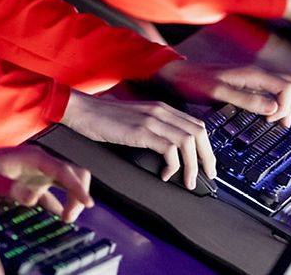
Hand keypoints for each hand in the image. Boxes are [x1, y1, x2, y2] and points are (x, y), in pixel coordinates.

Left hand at [0, 145, 92, 221]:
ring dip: (70, 198)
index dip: (78, 187)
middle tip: (69, 217)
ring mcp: (36, 173)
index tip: (87, 203)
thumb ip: (10, 188)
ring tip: (65, 219)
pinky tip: (55, 217)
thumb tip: (34, 198)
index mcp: (34, 157)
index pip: (64, 170)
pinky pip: (51, 193)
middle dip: (78, 193)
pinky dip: (57, 204)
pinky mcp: (30, 184)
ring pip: (65, 183)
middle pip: (72, 173)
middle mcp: (40, 163)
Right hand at [60, 91, 214, 190]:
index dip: (207, 146)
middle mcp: (161, 111)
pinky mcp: (141, 131)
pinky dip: (172, 165)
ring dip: (192, 165)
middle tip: (208, 176)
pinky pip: (169, 148)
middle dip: (207, 157)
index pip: (196, 124)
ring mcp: (152, 119)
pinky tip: (165, 175)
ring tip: (189, 182)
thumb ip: (153, 129)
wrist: (82, 111)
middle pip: (198, 132)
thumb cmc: (104, 119)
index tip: (208, 164)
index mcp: (162, 108)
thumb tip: (169, 151)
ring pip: (187, 141)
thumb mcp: (136, 121)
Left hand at [154, 59, 290, 125]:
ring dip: (285, 105)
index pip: (290, 86)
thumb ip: (246, 100)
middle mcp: (258, 74)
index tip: (269, 120)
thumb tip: (273, 108)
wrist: (178, 75)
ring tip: (271, 123)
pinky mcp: (249, 85)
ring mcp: (254, 79)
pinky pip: (272, 92)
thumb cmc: (194, 82)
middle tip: (274, 123)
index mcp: (254, 74)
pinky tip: (263, 117)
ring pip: (285, 88)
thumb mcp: (218, 94)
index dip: (286, 106)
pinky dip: (275, 105)